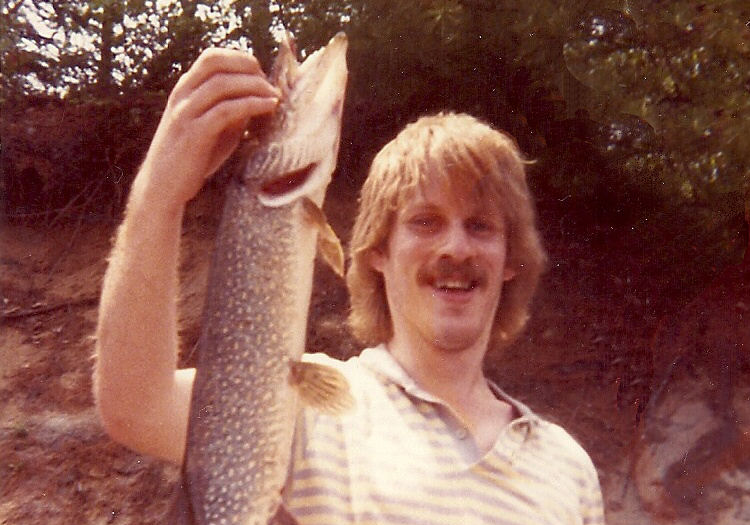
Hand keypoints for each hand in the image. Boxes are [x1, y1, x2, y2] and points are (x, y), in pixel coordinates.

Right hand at [139, 48, 279, 208]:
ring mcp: (185, 113)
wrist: (162, 188)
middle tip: (270, 84)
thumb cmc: (191, 159)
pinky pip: (225, 110)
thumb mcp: (212, 129)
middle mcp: (182, 96)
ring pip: (222, 84)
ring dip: (254, 86)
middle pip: (215, 62)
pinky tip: (268, 108)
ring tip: (275, 96)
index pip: (211, 58)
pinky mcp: (194, 134)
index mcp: (184, 91)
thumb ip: (230, 111)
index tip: (261, 73)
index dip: (239, 59)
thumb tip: (257, 97)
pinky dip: (251, 105)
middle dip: (247, 67)